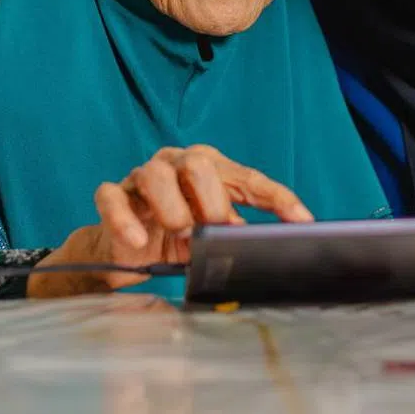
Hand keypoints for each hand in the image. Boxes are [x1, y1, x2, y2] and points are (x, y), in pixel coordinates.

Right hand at [27, 145, 312, 297]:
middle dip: (212, 201)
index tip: (301, 220)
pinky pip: (113, 197)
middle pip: (200, 164)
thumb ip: (231, 232)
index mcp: (210, 168)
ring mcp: (142, 176)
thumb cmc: (175, 235)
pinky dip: (126, 221)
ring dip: (173, 209)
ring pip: (156, 175)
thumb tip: (260, 244)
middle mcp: (177, 163)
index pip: (248, 179)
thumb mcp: (210, 235)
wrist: (125, 250)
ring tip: (179, 232)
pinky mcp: (113, 194)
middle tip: (212, 229)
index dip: (276, 198)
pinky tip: (139, 241)